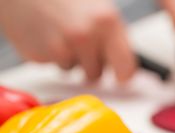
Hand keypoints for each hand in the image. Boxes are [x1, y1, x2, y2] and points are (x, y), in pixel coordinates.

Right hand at [0, 0, 135, 82]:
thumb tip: (124, 61)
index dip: (123, 74)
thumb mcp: (98, 5)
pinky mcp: (39, 54)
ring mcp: (61, 47)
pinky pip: (52, 65)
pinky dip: (49, 54)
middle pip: (97, 74)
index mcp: (107, 22)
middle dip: (91, 64)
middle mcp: (85, 36)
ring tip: (60, 32)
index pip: (126, 66)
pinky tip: (45, 33)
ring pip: (73, 70)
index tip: (120, 76)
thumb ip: (113, 34)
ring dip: (69, 58)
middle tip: (81, 43)